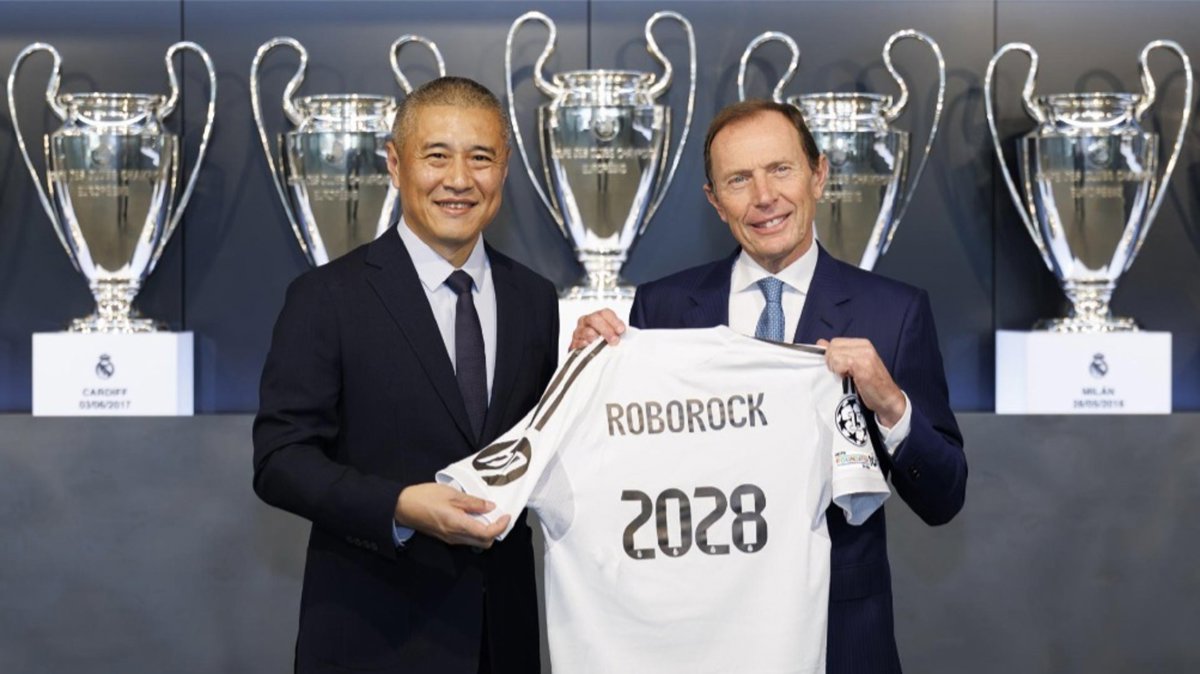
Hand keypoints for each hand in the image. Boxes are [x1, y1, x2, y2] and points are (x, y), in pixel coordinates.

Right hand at [394, 483, 510, 547]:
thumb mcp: (451, 494)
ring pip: (475, 542)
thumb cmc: (424, 497)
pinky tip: (475, 516)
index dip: (500, 527)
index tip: (506, 516)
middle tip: (499, 516)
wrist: (402, 507)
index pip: (486, 534)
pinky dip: (476, 531)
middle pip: (484, 543)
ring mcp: (450, 539)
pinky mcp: (446, 537)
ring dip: (486, 532)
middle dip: (496, 532)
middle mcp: (455, 536)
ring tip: (488, 514)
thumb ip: (472, 502)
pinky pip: (466, 539)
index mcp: (458, 524)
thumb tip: (490, 507)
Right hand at [569, 308, 626, 349]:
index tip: (621, 331)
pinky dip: (583, 344)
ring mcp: (579, 332)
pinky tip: (588, 346)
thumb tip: (628, 338)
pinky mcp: (573, 344)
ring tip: (600, 342)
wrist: (591, 354)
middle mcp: (587, 321)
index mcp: (599, 316)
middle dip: (606, 330)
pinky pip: (577, 342)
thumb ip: (618, 334)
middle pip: (595, 319)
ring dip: (594, 336)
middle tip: (614, 341)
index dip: (614, 321)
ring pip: (585, 330)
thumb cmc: (605, 343)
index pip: (606, 313)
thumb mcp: (613, 335)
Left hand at [817, 337, 905, 426]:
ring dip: (836, 369)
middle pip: (832, 347)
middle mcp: (864, 346)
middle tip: (844, 374)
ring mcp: (864, 355)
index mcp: (863, 344)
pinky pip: (838, 363)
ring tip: (848, 377)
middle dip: (832, 362)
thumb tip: (820, 342)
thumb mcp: (854, 365)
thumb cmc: (870, 386)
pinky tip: (850, 379)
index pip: (834, 343)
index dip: (832, 357)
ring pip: (833, 355)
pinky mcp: (862, 365)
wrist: (888, 400)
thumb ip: (839, 353)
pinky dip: (840, 373)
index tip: (841, 369)